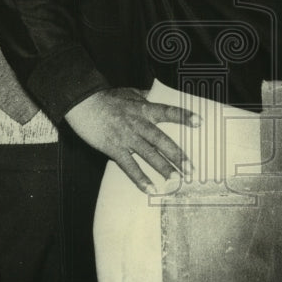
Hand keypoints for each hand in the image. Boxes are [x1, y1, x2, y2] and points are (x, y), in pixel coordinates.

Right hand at [65, 87, 200, 191]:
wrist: (82, 104)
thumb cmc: (105, 98)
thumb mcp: (128, 92)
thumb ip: (144, 96)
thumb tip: (155, 94)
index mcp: (144, 109)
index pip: (168, 111)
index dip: (184, 116)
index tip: (199, 122)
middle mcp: (138, 123)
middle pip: (162, 140)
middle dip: (178, 155)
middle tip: (191, 169)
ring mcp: (126, 137)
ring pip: (149, 155)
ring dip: (163, 168)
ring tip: (175, 181)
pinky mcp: (114, 148)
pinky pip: (129, 166)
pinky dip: (140, 178)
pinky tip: (150, 189)